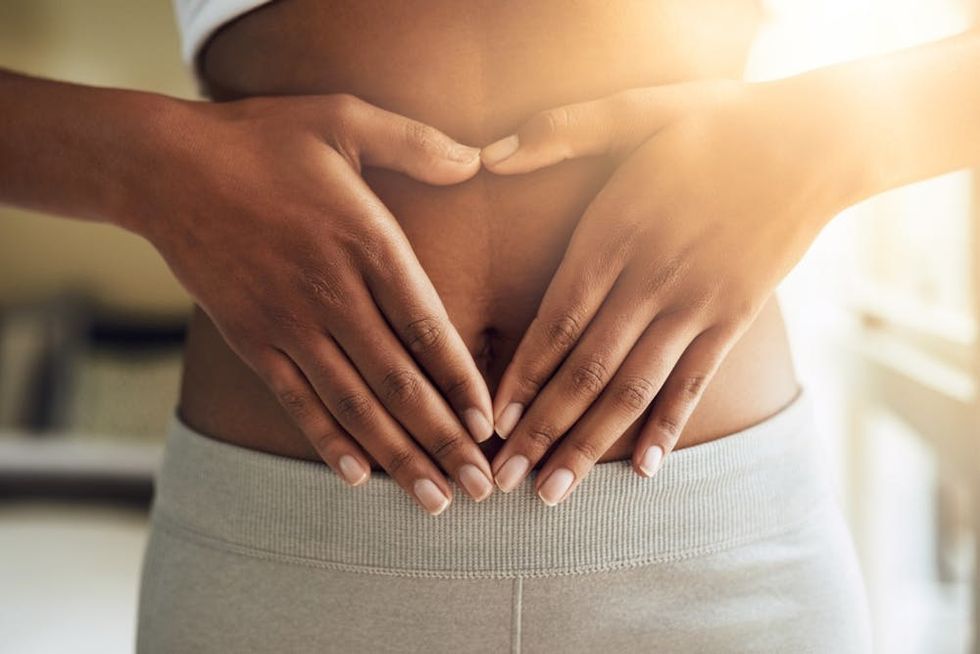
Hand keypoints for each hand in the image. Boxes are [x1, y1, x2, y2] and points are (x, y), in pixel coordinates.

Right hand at [131, 94, 496, 513]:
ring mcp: (288, 323)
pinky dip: (328, 441)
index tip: (490, 424)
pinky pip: (296, 402)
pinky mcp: (252, 339)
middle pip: (398, 381)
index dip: (462, 382)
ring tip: (433, 500)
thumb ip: (416, 142)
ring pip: (353, 404)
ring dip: (397, 456)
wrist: (164, 166)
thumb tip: (477, 158)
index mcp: (366, 241)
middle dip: (443, 440)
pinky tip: (357, 476)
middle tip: (479, 487)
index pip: (427, 327)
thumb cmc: (262, 140)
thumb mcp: (343, 119)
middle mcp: (331, 292)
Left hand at [482, 80, 852, 503]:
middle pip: (585, 369)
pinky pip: (695, 383)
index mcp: (614, 233)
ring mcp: (696, 305)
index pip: (554, 320)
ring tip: (556, 493)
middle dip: (540, 429)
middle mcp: (650, 279)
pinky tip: (643, 471)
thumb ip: (561, 131)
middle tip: (504, 479)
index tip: (489, 422)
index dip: (519, 376)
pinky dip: (667, 426)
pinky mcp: (734, 318)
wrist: (813, 143)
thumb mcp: (635, 110)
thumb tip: (491, 154)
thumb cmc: (714, 126)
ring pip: (633, 388)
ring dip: (590, 444)